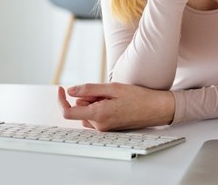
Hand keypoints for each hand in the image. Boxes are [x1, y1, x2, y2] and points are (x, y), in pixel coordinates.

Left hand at [57, 83, 174, 131]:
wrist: (156, 109)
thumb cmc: (139, 97)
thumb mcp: (113, 88)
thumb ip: (89, 89)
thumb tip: (70, 91)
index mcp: (98, 115)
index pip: (68, 111)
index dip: (61, 100)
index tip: (61, 88)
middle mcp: (99, 125)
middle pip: (80, 109)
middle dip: (87, 97)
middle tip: (106, 90)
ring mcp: (104, 128)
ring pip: (88, 113)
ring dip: (94, 102)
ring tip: (113, 96)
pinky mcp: (109, 128)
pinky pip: (96, 117)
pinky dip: (100, 107)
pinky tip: (115, 102)